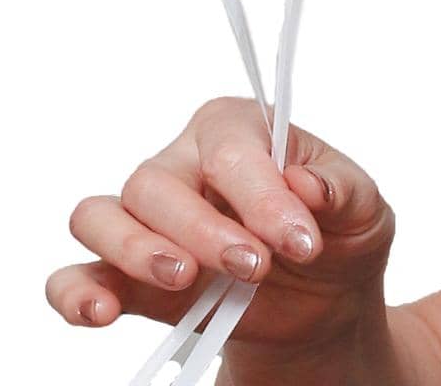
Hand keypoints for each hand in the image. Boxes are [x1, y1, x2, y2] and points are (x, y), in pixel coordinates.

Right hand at [46, 97, 397, 380]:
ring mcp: (147, 222)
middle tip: (255, 269)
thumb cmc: (336, 235)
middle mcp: (180, 164)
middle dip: (203, 230)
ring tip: (182, 281)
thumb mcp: (364, 210)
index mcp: (235, 130)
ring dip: (133, 248)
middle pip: (156, 181)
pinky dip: (76, 291)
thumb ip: (342, 189)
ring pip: (101, 215)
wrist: (325, 306)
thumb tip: (306, 184)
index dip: (260, 195)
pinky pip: (76, 273)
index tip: (300, 241)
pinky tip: (97, 311)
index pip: (229, 148)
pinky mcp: (129, 277)